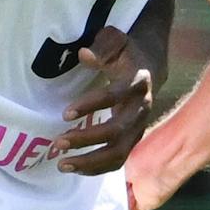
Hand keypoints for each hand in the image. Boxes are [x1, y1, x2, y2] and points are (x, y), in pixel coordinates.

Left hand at [52, 27, 153, 175]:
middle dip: (87, 139)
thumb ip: (103, 46)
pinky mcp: (134, 138)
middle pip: (117, 131)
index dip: (91, 105)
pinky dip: (97, 168)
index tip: (65, 113)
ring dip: (91, 162)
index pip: (114, 96)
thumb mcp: (117, 40)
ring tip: (62, 164)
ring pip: (119, 152)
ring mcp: (139, 127)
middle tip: (58, 142)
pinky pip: (118, 159)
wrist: (151, 67)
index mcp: (137, 82)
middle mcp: (141, 108)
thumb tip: (84, 55)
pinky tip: (75, 168)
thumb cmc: (126, 53)